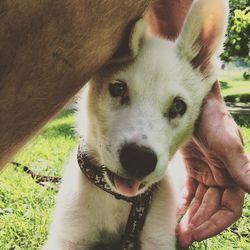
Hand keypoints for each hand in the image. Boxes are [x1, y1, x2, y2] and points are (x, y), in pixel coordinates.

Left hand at [177, 83, 249, 247]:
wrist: (195, 105)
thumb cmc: (213, 120)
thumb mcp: (227, 143)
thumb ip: (241, 166)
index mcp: (234, 175)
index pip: (229, 208)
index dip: (215, 223)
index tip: (198, 233)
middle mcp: (221, 177)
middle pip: (212, 208)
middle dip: (199, 224)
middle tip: (183, 237)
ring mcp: (206, 173)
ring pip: (200, 202)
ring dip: (191, 217)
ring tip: (178, 231)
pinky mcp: (193, 168)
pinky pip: (189, 191)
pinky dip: (184, 203)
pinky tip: (177, 214)